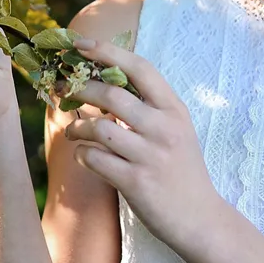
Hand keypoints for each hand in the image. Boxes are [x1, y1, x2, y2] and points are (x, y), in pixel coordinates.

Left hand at [61, 38, 227, 256]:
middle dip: (80, 88)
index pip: (140, 68)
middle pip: (112, 94)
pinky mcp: (136, 182)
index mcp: (174, 109)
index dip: (108, 51)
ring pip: (98, 128)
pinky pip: (95, 159)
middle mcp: (164, 128)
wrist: (201, 218)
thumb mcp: (176, 129)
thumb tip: (106, 82)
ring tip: (72, 131)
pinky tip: (84, 155)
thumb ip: (148, 107)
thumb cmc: (182, 170)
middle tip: (63, 89)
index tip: (81, 43)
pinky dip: (82, 155)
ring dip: (77, 127)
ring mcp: (150, 155)